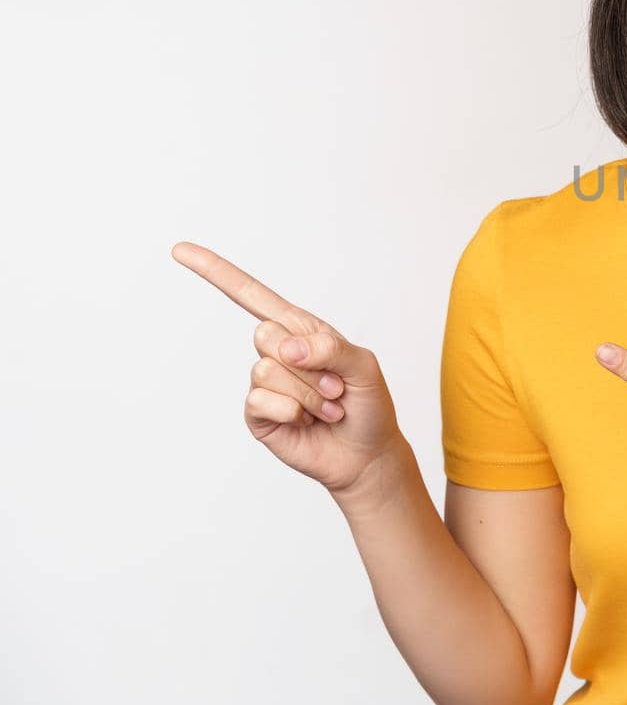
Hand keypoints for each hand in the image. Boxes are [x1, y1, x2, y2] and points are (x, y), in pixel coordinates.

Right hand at [172, 241, 405, 499]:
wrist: (366, 453)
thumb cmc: (368, 405)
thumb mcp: (363, 367)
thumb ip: (330, 348)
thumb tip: (285, 347)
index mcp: (300, 329)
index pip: (252, 295)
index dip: (216, 272)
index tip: (179, 250)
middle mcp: (277, 351)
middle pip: (265, 334)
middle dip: (309, 365)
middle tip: (334, 386)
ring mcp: (264, 383)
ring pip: (266, 370)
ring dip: (308, 393)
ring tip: (326, 406)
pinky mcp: (258, 414)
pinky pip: (262, 401)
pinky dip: (294, 412)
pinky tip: (307, 422)